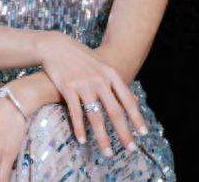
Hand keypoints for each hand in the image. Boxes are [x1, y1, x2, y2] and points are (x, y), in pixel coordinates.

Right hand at [37, 31, 147, 155]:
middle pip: (115, 112)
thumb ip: (116, 83)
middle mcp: (99, 80)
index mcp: (110, 74)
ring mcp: (83, 84)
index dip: (137, 118)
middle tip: (131, 149)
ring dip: (103, 137)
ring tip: (108, 153)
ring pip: (96, 117)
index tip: (143, 133)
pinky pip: (76, 113)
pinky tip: (82, 140)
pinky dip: (79, 128)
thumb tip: (134, 100)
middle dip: (124, 133)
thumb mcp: (102, 65)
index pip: (128, 100)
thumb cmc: (80, 57)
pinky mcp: (67, 88)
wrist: (55, 46)